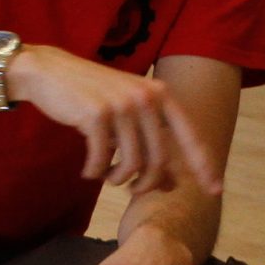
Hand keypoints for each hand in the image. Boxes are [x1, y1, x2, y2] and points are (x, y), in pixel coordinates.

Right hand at [7, 45, 223, 195]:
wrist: (49, 72)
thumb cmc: (92, 97)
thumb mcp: (128, 114)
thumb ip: (150, 142)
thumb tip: (172, 184)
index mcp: (160, 94)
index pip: (191, 135)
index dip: (204, 165)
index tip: (215, 191)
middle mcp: (146, 97)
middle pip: (158, 160)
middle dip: (145, 184)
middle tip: (131, 189)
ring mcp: (121, 104)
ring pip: (132, 164)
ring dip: (118, 179)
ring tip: (107, 176)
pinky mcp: (96, 114)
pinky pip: (101, 160)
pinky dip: (94, 172)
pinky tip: (88, 171)